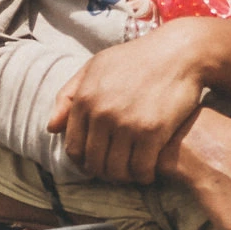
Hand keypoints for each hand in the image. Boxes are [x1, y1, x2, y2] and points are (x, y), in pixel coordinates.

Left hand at [46, 22, 215, 182]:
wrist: (179, 52)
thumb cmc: (137, 58)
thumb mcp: (96, 67)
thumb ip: (69, 95)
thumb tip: (51, 127)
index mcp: (84, 98)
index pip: (74, 147)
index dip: (83, 161)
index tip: (96, 163)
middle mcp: (102, 113)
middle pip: (94, 163)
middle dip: (103, 172)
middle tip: (116, 171)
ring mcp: (127, 123)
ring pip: (116, 170)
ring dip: (123, 177)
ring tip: (132, 173)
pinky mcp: (152, 131)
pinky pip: (141, 168)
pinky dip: (144, 175)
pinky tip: (149, 171)